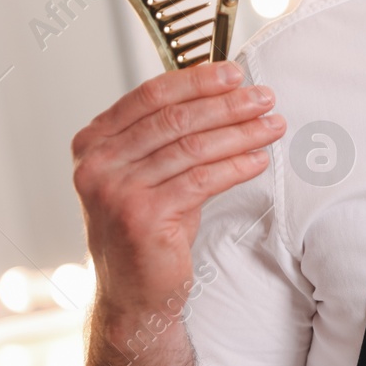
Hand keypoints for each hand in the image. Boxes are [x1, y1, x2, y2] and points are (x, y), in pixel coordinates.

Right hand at [71, 60, 284, 323]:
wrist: (133, 291)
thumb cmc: (147, 226)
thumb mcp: (150, 171)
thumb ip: (170, 134)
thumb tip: (225, 91)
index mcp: (93, 142)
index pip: (150, 95)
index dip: (197, 80)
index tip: (233, 74)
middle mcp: (97, 164)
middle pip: (174, 118)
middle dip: (227, 105)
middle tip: (264, 98)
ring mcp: (115, 191)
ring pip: (191, 148)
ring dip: (240, 133)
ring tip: (272, 126)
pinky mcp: (142, 217)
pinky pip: (201, 180)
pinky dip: (235, 167)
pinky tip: (258, 161)